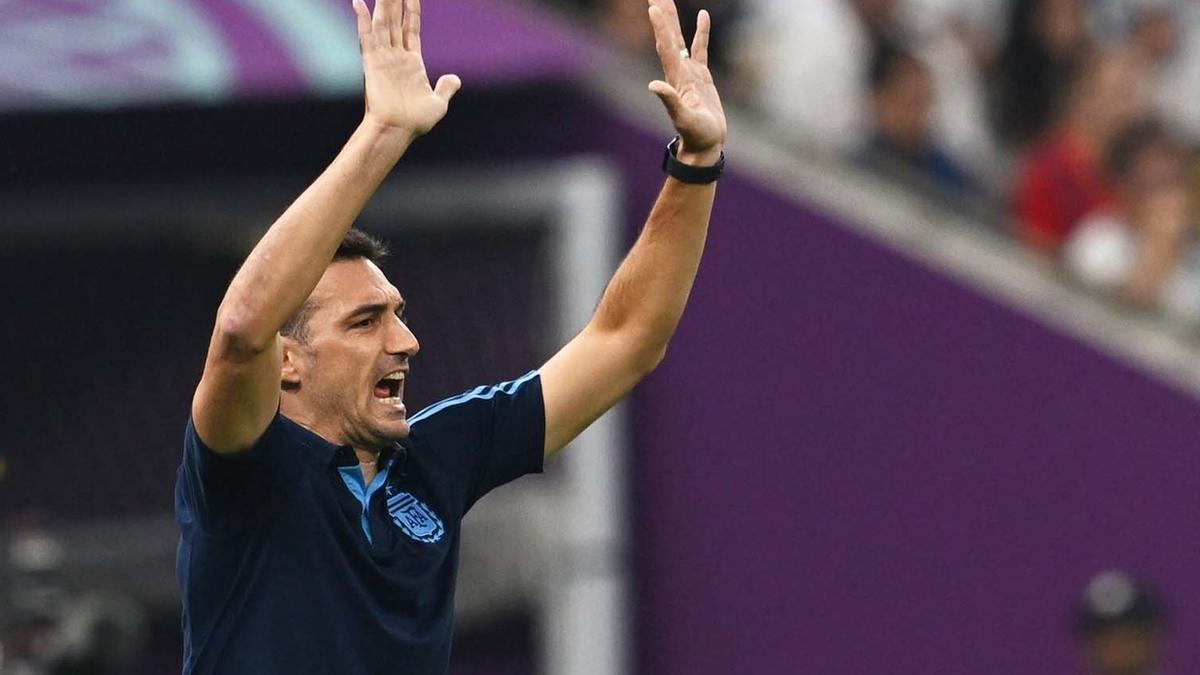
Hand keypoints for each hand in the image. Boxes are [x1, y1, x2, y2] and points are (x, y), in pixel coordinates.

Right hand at [353, 0, 460, 137]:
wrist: (399, 130)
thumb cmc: (417, 121)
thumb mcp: (438, 103)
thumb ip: (446, 88)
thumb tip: (454, 79)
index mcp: (412, 62)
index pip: (411, 29)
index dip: (412, 10)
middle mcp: (396, 56)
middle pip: (394, 20)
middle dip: (394, 0)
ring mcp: (383, 57)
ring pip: (382, 22)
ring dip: (383, 3)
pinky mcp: (372, 62)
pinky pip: (366, 36)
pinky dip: (362, 18)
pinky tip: (358, 2)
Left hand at [647, 0, 727, 164]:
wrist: (704, 146)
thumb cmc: (696, 136)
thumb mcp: (683, 118)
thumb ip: (669, 101)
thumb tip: (653, 85)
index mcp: (676, 78)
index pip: (666, 46)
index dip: (660, 27)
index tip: (653, 6)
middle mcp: (679, 71)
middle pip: (669, 36)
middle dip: (662, 14)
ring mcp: (690, 72)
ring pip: (681, 38)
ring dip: (674, 18)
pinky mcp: (701, 76)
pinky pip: (701, 48)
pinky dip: (702, 31)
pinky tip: (703, 15)